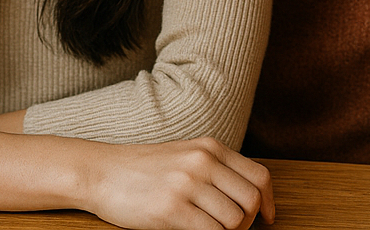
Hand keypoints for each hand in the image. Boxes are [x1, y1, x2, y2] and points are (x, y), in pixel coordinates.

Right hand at [84, 137, 274, 229]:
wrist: (100, 171)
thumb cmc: (141, 169)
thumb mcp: (184, 156)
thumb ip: (215, 170)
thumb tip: (248, 200)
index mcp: (210, 148)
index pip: (259, 176)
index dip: (270, 202)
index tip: (268, 219)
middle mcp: (203, 161)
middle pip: (251, 201)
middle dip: (247, 223)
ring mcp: (187, 184)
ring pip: (234, 220)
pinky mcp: (171, 208)